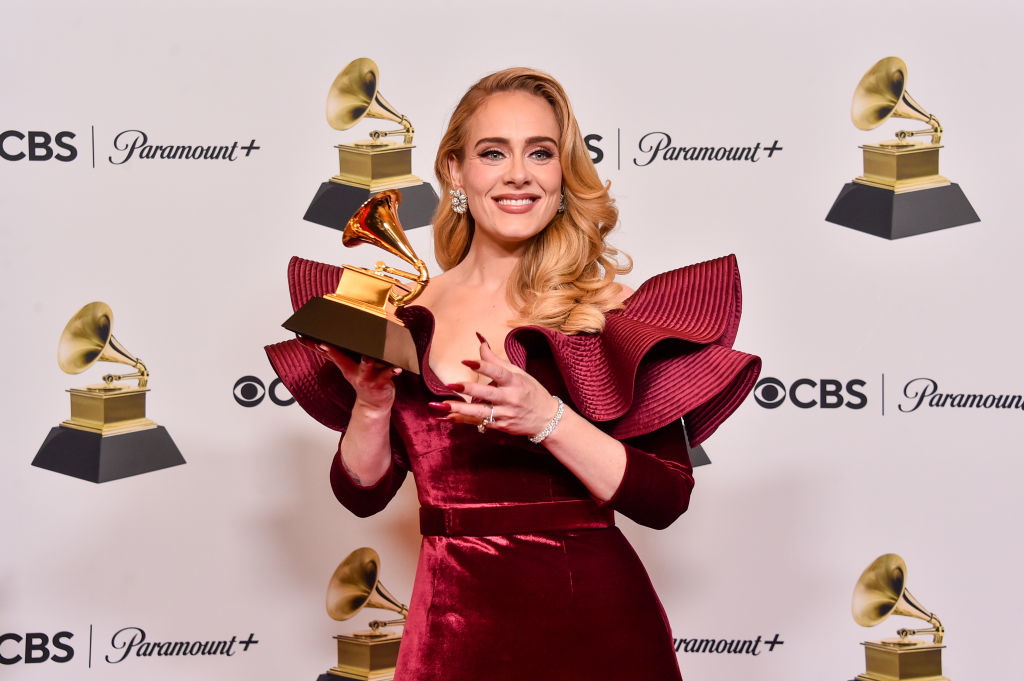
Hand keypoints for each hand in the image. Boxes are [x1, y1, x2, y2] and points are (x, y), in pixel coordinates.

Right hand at [298, 336, 399, 413]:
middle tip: (324, 343)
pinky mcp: (379, 382)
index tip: (305, 338)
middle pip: (340, 359)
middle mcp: (353, 371)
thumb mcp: (348, 368)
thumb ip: (339, 355)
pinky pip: (386, 375)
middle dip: (333, 352)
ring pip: (365, 366)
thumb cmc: (363, 379)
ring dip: (366, 361)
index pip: (329, 353)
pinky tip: (397, 368)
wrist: (374, 404)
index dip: (317, 347)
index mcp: (345, 365)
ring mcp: (366, 377)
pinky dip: (392, 371)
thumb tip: (325, 341)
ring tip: (366, 355)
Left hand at [431, 333, 558, 437]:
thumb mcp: (517, 373)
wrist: (547, 419)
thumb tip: (479, 339)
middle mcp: (510, 398)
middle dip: (468, 390)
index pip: (498, 372)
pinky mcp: (500, 426)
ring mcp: (505, 414)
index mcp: (515, 382)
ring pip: (480, 412)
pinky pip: (478, 423)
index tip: (466, 361)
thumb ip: (494, 360)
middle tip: (450, 385)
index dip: (482, 366)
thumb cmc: (531, 391)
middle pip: (487, 394)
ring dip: (459, 409)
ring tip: (441, 406)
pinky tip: (447, 417)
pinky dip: (462, 420)